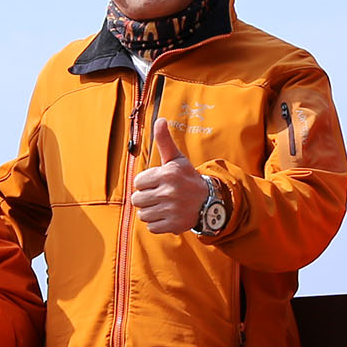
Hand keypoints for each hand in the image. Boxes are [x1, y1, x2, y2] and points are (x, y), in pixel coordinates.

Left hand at [130, 119, 209, 235]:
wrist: (208, 201)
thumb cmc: (187, 178)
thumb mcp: (176, 159)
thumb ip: (164, 141)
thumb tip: (160, 119)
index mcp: (167, 174)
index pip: (138, 182)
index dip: (145, 183)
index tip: (157, 182)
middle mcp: (169, 192)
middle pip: (137, 200)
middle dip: (145, 198)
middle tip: (159, 195)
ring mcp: (171, 210)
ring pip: (143, 214)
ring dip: (150, 211)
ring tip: (163, 206)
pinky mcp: (173, 225)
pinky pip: (152, 227)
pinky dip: (157, 223)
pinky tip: (167, 215)